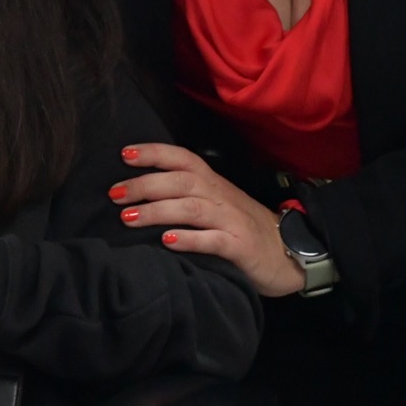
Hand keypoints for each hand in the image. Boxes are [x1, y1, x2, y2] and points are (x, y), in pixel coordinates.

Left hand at [112, 144, 304, 297]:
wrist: (291, 252)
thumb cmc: (243, 227)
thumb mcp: (216, 204)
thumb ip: (186, 195)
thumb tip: (138, 192)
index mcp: (212, 183)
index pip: (182, 158)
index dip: (154, 153)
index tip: (124, 155)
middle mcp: (221, 196)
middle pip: (180, 182)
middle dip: (144, 186)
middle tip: (114, 195)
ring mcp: (232, 221)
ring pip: (192, 208)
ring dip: (157, 211)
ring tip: (128, 219)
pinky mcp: (242, 247)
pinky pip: (215, 240)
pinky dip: (190, 239)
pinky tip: (168, 242)